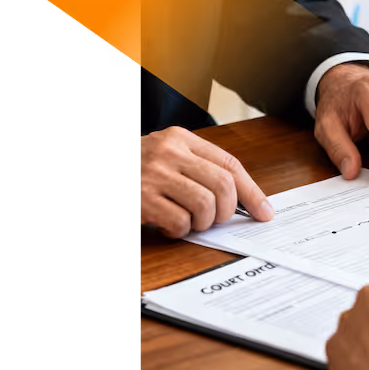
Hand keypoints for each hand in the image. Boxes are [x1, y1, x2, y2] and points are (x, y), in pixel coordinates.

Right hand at [139, 126, 273, 237]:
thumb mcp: (168, 156)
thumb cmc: (137, 169)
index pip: (229, 165)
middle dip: (227, 211)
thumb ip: (200, 169)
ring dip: (203, 222)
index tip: (265, 212)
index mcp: (181, 138)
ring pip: (205, 205)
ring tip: (189, 221)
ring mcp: (154, 174)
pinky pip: (179, 222)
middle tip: (216, 219)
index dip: (252, 192)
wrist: (103, 168)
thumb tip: (243, 200)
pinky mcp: (141, 198)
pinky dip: (180, 230)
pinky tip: (167, 225)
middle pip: (223, 185)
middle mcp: (169, 152)